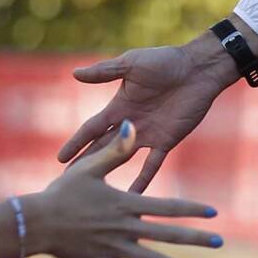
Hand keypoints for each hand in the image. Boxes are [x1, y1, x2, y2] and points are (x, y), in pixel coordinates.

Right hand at [26, 123, 220, 257]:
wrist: (36, 222)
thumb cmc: (62, 192)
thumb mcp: (89, 167)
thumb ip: (114, 149)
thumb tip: (132, 124)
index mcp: (126, 205)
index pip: (167, 208)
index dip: (192, 209)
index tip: (213, 212)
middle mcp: (125, 229)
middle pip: (168, 236)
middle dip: (195, 240)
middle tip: (220, 242)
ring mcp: (114, 249)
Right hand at [64, 34, 240, 190]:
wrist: (196, 69)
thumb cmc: (164, 61)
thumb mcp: (132, 64)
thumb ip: (105, 72)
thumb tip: (74, 73)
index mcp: (118, 106)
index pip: (92, 129)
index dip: (77, 143)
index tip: (61, 158)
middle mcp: (129, 123)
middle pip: (102, 148)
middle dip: (86, 164)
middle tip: (69, 184)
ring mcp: (147, 134)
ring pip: (122, 159)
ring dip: (109, 174)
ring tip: (97, 196)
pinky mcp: (166, 140)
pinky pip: (153, 164)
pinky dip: (144, 180)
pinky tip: (134, 197)